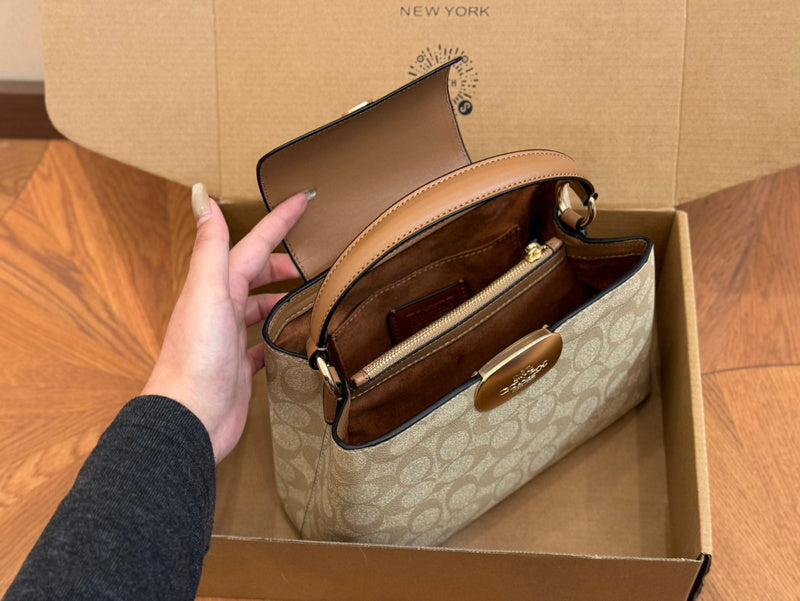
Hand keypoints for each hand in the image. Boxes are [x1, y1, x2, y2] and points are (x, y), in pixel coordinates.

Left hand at [141, 183, 311, 461]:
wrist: (190, 418)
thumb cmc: (196, 358)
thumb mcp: (206, 292)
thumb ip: (210, 246)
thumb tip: (202, 196)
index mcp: (216, 286)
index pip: (254, 244)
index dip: (279, 220)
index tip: (304, 198)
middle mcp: (221, 308)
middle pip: (255, 274)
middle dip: (281, 262)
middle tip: (310, 259)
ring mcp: (229, 338)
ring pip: (258, 308)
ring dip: (279, 298)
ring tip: (305, 296)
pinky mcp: (238, 367)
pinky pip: (260, 344)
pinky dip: (274, 337)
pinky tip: (286, 340)